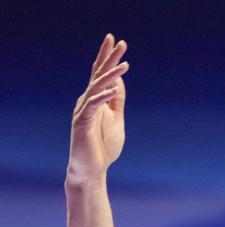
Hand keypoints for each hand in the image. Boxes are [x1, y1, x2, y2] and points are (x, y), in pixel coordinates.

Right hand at [67, 34, 129, 186]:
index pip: (102, 73)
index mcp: (96, 99)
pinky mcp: (81, 123)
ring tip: (124, 65)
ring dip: (110, 76)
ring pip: (96, 88)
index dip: (109, 57)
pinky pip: (92, 107)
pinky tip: (112, 91)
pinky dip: (102, 98)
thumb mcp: (116, 119)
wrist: (92, 169)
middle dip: (108, 57)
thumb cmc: (103, 146)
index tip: (118, 41)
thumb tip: (118, 80)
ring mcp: (83, 111)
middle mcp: (87, 101)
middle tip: (118, 40)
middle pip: (98, 74)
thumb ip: (116, 101)